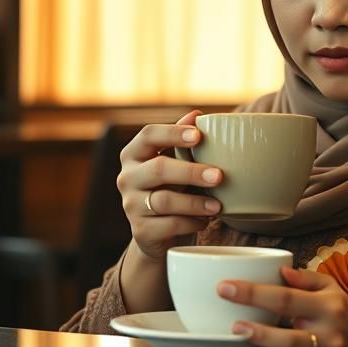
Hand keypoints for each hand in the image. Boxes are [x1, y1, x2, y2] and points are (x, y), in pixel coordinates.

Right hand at [116, 110, 224, 261]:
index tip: (199, 136)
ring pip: (164, 201)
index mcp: (134, 153)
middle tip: (220, 176)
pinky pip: (168, 225)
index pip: (148, 135)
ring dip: (195, 203)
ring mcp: (130, 205)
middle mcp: (127, 177)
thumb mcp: (174, 161)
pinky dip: (190, 223)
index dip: (173, 133)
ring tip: (218, 206)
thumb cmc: (169, 186)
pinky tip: (204, 221)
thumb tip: (197, 114)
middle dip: (191, 172)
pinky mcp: (140, 231)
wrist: (156, 232)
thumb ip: (182, 138)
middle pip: (159, 169)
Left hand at [217, 267, 347, 346]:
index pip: (286, 298)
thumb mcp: (331, 288)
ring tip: (238, 333)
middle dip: (257, 331)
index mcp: (328, 306)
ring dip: (264, 345)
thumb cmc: (340, 313)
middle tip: (231, 323)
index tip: (225, 287)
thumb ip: (306, 279)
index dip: (253, 293)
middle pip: (289, 338)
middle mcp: (327, 334)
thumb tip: (280, 270)